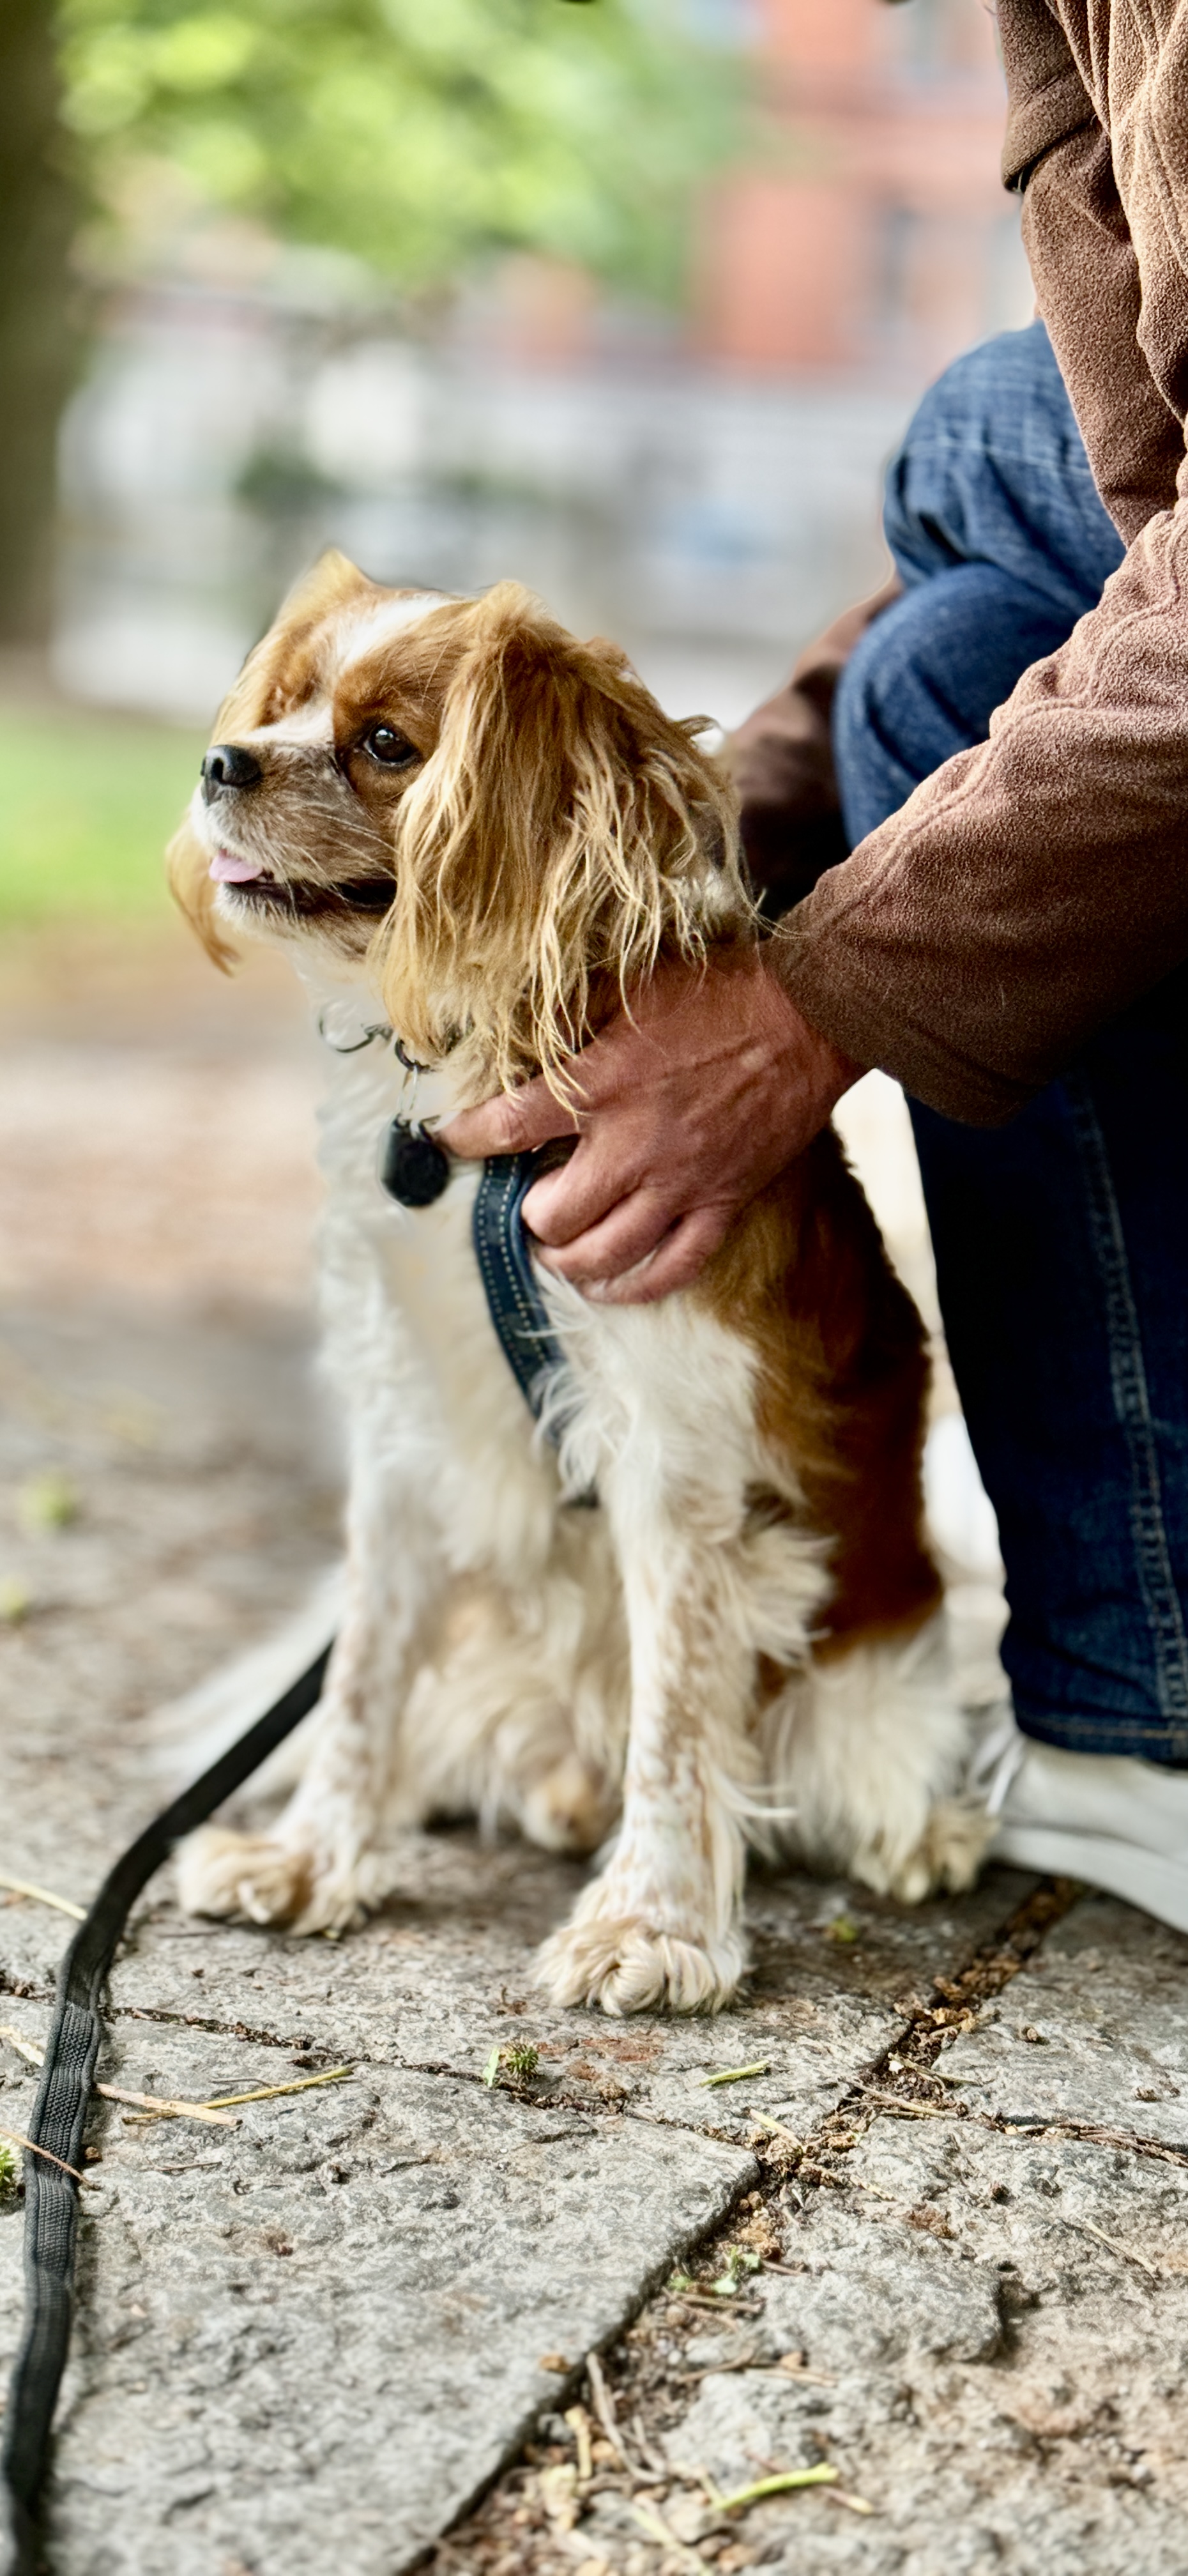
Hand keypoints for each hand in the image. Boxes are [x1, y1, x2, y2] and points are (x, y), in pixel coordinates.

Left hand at [438, 948, 860, 1303]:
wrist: (808, 1020)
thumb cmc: (719, 994)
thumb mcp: (631, 986)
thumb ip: (572, 1016)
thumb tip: (517, 1031)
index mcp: (603, 1084)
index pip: (509, 1126)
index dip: (467, 1141)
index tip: (446, 1144)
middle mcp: (635, 1145)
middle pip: (553, 1215)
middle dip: (528, 1215)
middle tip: (527, 1203)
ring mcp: (680, 1184)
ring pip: (605, 1255)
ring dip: (567, 1260)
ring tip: (556, 1248)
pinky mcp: (722, 1204)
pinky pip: (673, 1269)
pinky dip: (634, 1287)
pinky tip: (608, 1287)